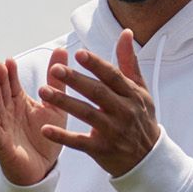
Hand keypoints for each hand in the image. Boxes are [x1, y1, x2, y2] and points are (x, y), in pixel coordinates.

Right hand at [0, 51, 68, 186]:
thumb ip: (56, 80)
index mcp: (18, 103)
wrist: (43, 169)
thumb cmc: (45, 136)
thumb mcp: (54, 106)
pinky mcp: (5, 149)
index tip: (9, 61)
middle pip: (0, 94)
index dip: (9, 73)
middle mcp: (7, 115)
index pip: (10, 84)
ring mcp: (4, 131)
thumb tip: (60, 50)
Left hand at [40, 34, 160, 179]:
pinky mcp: (101, 150)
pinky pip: (79, 142)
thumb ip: (129, 62)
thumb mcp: (140, 90)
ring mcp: (112, 131)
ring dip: (64, 102)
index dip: (96, 64)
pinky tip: (45, 129)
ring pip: (86, 114)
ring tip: (44, 91)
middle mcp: (123, 111)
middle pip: (97, 92)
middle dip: (75, 80)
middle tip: (55, 69)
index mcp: (131, 94)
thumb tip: (126, 33)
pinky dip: (62, 136)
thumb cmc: (141, 119)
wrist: (148, 158)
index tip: (79, 53)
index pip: (112, 75)